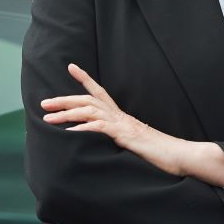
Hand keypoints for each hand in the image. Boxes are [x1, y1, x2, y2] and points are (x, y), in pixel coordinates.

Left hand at [41, 63, 187, 176]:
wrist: (180, 156)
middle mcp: (120, 115)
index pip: (99, 92)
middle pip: (87, 100)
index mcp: (121, 116)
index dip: (85, 79)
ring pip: (89, 111)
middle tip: (43, 104)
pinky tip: (69, 132)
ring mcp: (123, 124)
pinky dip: (83, 129)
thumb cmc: (158, 153)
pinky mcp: (125, 135)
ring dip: (66, 114)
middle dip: (63, 100)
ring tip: (48, 119)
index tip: (70, 67)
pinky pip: (100, 128)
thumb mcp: (132, 143)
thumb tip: (103, 140)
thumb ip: (118, 137)